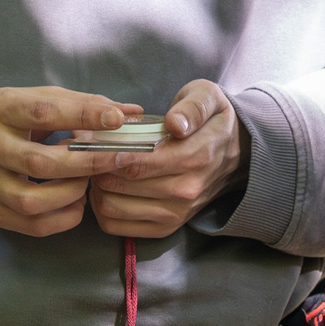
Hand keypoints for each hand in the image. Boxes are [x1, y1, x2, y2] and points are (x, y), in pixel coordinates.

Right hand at [0, 86, 136, 237]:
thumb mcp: (26, 98)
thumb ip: (78, 103)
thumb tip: (130, 112)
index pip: (44, 112)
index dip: (84, 116)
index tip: (118, 119)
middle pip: (41, 162)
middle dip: (88, 163)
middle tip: (122, 159)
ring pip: (33, 200)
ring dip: (73, 193)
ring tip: (91, 181)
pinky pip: (30, 225)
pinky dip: (62, 217)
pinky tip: (76, 201)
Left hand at [87, 80, 248, 238]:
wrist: (236, 153)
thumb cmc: (211, 121)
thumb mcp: (207, 97)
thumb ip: (192, 107)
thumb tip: (174, 124)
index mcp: (197, 156)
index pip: (139, 162)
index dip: (108, 152)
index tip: (93, 138)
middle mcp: (187, 190)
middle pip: (120, 183)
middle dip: (96, 166)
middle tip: (87, 150)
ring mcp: (176, 213)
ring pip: (113, 207)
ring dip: (95, 188)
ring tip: (95, 168)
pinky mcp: (166, 228)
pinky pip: (116, 225)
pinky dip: (101, 208)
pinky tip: (104, 189)